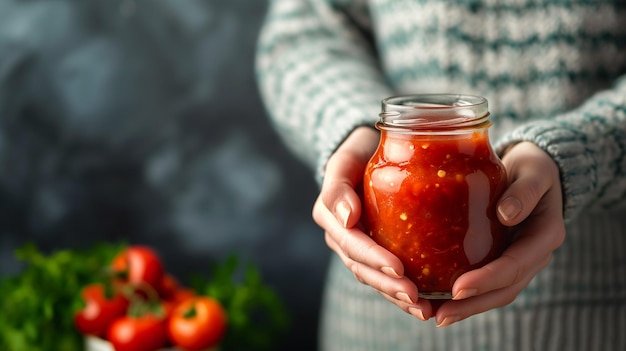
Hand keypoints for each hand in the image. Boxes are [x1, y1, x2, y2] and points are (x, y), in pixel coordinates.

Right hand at [312, 127, 432, 319]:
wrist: (370, 149)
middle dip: (388, 285)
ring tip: (424, 310)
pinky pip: (386, 276)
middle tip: (416, 298)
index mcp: (330, 215)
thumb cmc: (360, 150)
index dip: (373, 258)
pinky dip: (402, 293)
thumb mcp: (345, 158)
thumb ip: (338, 185)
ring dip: (396, 297)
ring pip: (374, 278)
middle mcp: (341, 236)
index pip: (351, 243)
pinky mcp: (376, 250)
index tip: (399, 268)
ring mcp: (358, 246)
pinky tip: (426, 304)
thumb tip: (346, 217)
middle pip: (362, 268)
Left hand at [433, 141, 565, 326]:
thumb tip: (505, 214)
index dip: (487, 279)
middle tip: (440, 315)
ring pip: (495, 292)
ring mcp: (518, 260)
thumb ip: (524, 191)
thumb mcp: (534, 172)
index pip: (515, 265)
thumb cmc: (533, 167)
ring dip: (466, 307)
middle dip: (473, 305)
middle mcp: (533, 255)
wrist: (535, 171)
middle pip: (504, 289)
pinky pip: (485, 282)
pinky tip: (437, 299)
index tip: (458, 288)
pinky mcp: (501, 258)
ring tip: (436, 316)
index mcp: (545, 235)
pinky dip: (464, 295)